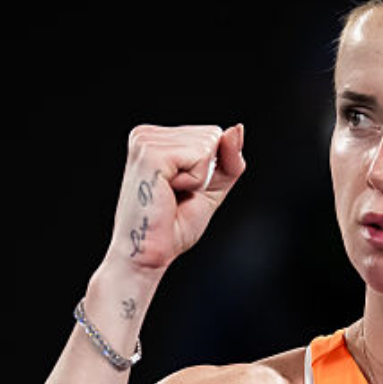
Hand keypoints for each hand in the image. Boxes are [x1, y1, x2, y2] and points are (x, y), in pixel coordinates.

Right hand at [107, 124, 245, 273]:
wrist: (149, 254)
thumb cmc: (173, 225)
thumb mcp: (212, 185)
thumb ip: (228, 157)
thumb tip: (236, 128)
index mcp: (155, 138)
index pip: (211, 134)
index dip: (209, 169)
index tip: (180, 189)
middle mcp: (146, 135)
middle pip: (212, 135)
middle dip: (205, 172)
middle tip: (175, 195)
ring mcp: (146, 142)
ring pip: (208, 145)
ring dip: (199, 179)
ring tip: (170, 195)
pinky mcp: (151, 155)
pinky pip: (201, 157)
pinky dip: (195, 182)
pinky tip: (169, 193)